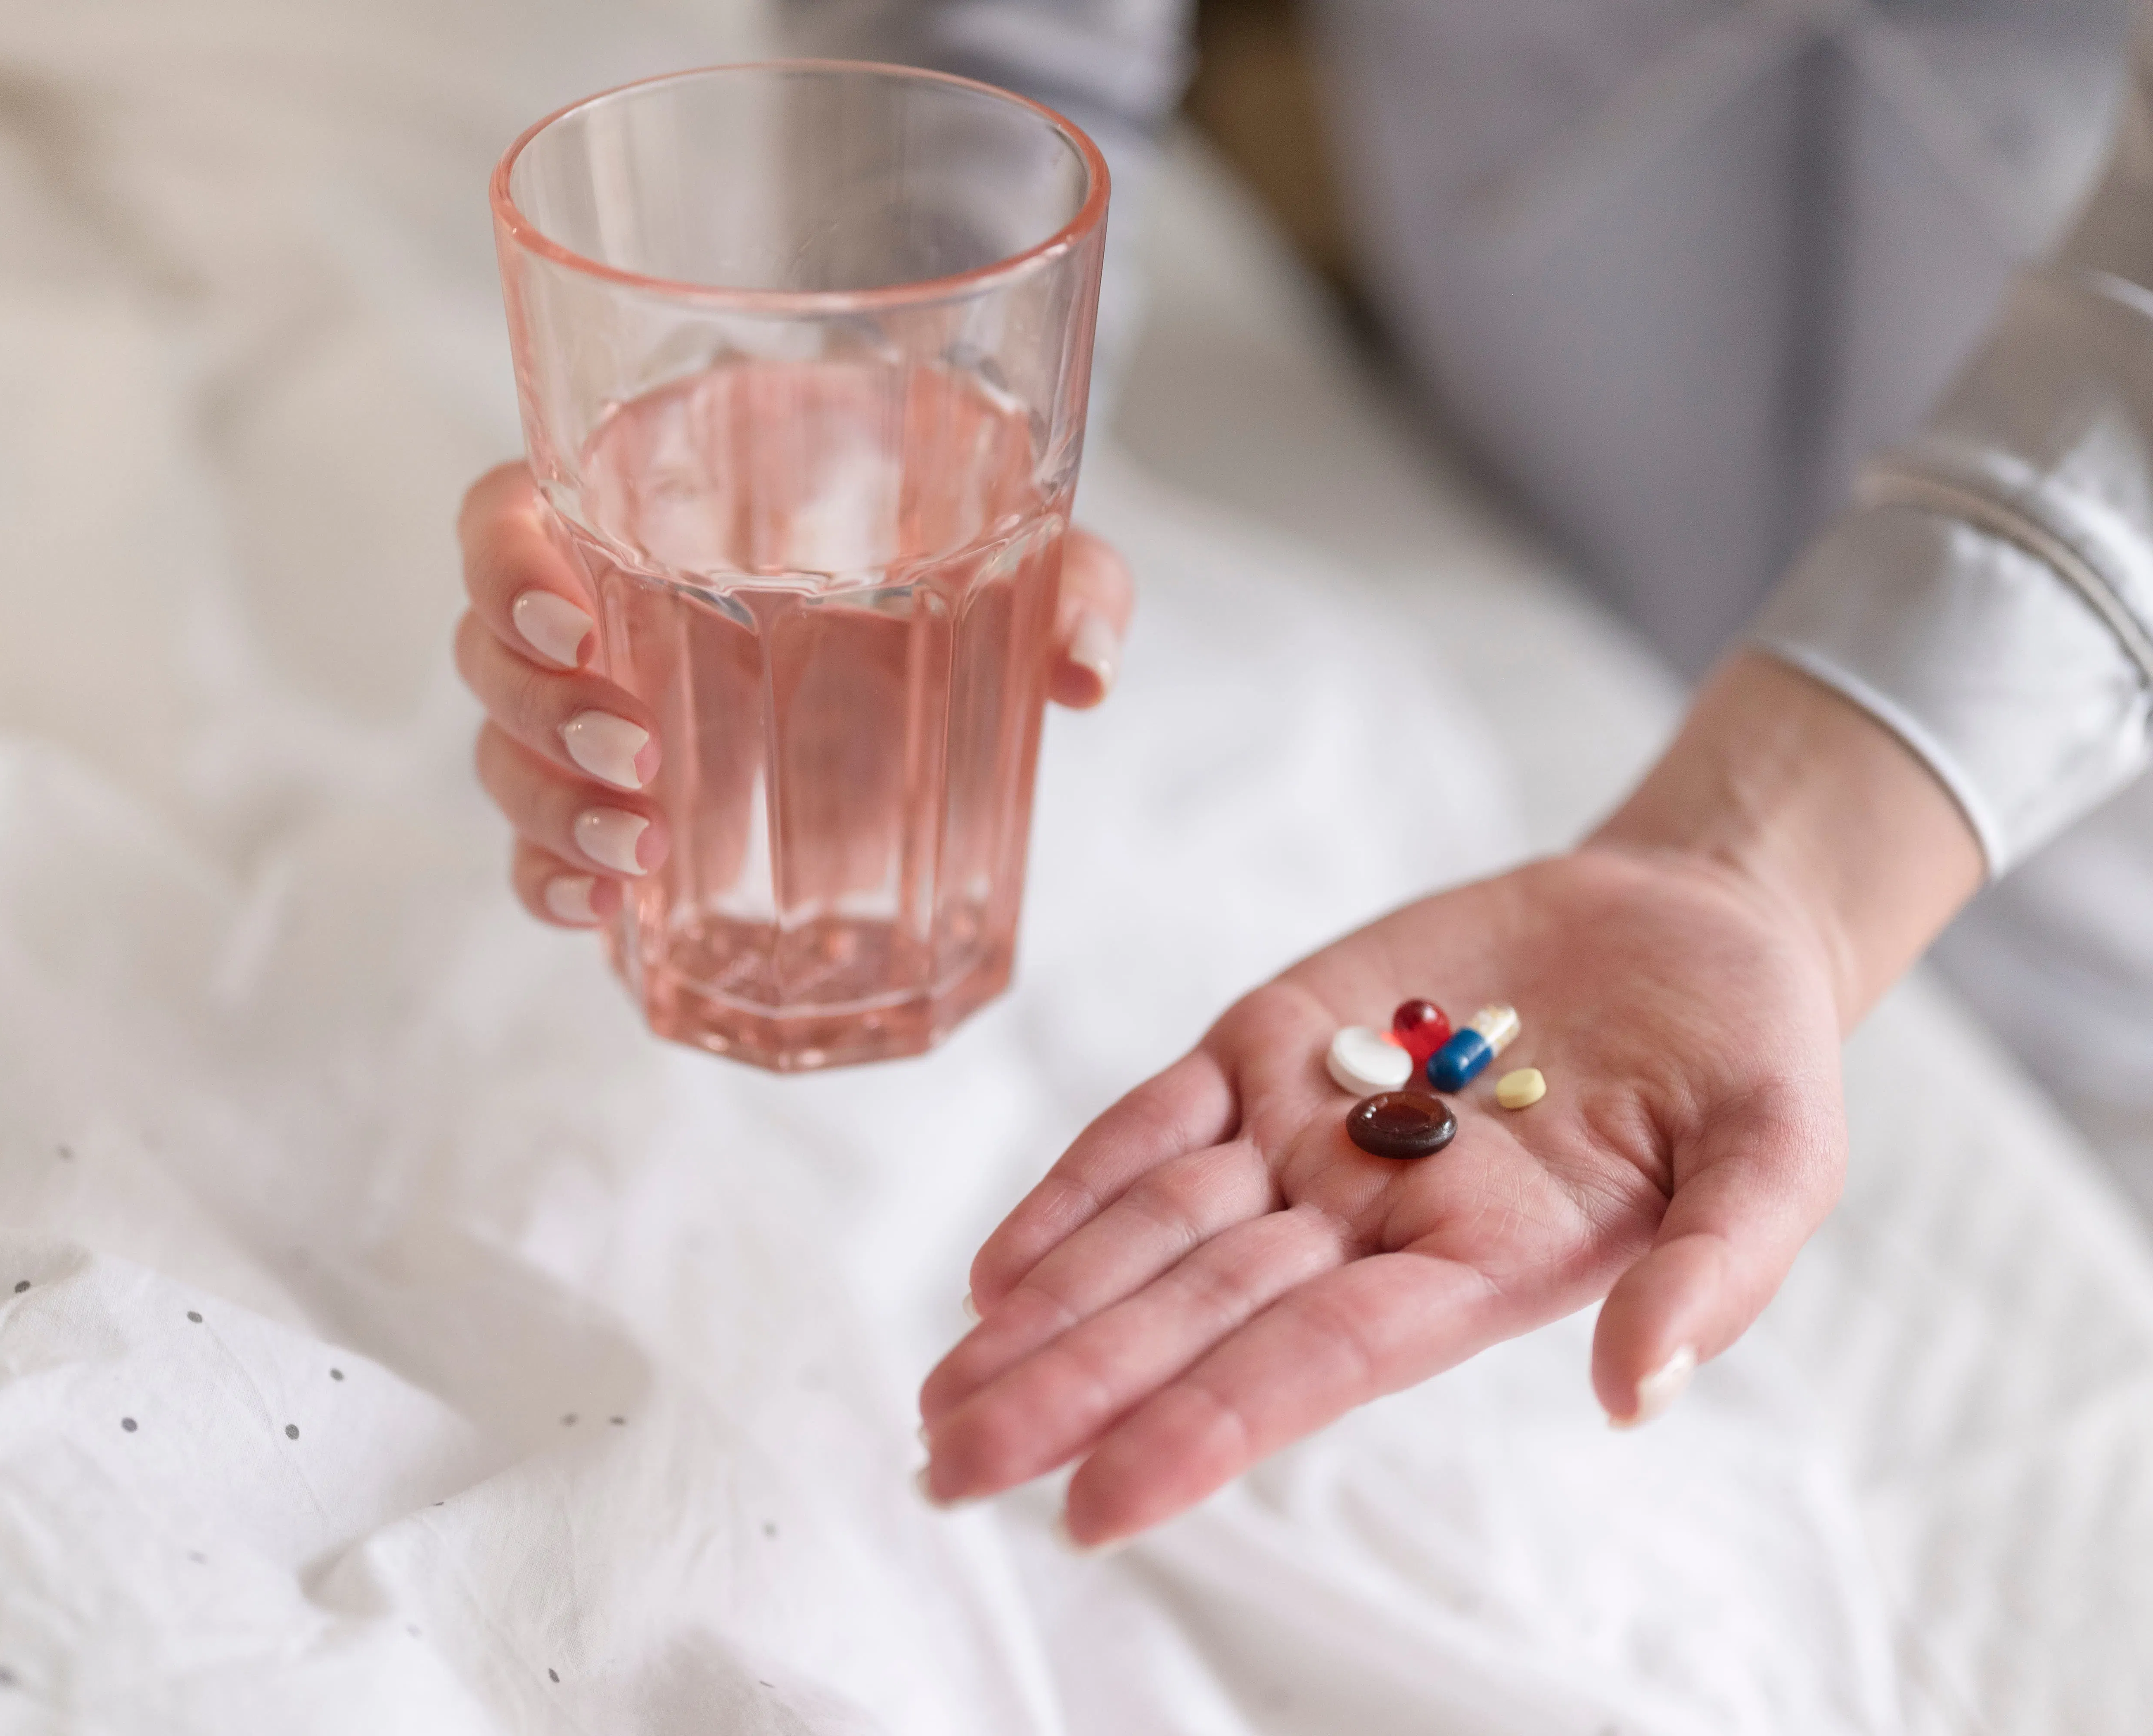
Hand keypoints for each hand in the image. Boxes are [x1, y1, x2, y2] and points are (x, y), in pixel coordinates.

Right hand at [454, 461, 1134, 926]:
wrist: (949, 633)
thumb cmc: (954, 549)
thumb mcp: (1024, 537)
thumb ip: (1068, 578)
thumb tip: (1082, 670)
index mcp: (648, 506)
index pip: (504, 514)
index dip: (505, 566)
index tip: (574, 621)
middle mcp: (598, 609)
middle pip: (487, 652)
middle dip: (539, 713)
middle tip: (639, 749)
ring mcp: (598, 720)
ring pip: (505, 758)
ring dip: (549, 809)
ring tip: (638, 849)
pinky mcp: (624, 813)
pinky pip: (537, 854)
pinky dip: (550, 885)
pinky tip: (603, 907)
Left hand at [916, 654, 1986, 1546]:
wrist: (1687, 921)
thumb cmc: (1744, 1059)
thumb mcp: (1777, 1158)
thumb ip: (1716, 1273)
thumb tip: (1639, 1391)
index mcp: (1477, 1269)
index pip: (1312, 1366)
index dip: (1202, 1430)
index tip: (1093, 1507)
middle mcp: (1368, 1221)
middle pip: (1195, 1317)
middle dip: (1071, 1392)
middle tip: (948, 1470)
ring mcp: (1307, 1131)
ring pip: (1150, 1234)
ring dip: (1045, 1310)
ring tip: (940, 1395)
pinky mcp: (1270, 1039)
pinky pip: (1152, 1124)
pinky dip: (1074, 1189)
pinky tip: (994, 1267)